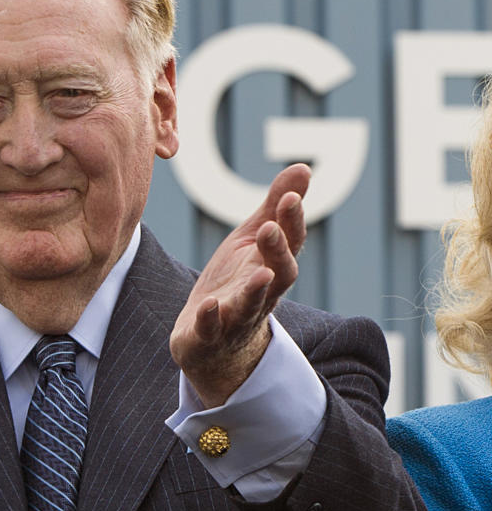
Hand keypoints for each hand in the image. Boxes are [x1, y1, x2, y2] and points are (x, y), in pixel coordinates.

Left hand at [168, 163, 309, 406]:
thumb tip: (303, 168)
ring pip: (251, 305)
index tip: (290, 196)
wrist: (211, 342)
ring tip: (259, 273)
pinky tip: (208, 304)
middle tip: (270, 228)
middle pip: (279, 275)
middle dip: (277, 252)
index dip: (291, 221)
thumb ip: (273, 207)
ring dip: (255, 290)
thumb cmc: (235, 281)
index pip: (289, 243)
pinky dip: (210, 318)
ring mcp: (236, 317)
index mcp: (271, 266)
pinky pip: (211, 329)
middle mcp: (261, 294)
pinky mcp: (208, 336)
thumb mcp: (251, 241)